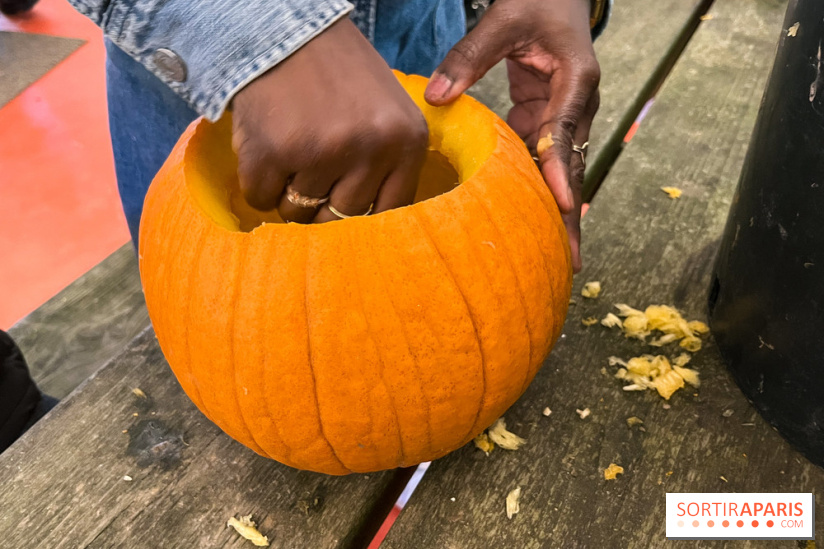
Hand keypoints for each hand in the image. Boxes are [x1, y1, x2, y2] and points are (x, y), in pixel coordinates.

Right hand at [232, 18, 428, 222]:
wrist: (282, 29)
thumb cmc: (337, 75)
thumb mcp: (386, 111)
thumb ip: (389, 164)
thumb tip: (370, 226)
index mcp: (407, 141)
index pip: (390, 211)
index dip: (360, 213)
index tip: (341, 203)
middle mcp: (373, 147)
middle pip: (342, 216)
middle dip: (320, 204)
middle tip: (308, 172)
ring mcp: (323, 151)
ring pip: (298, 212)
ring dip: (286, 193)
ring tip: (288, 152)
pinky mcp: (275, 151)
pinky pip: (261, 199)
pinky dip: (257, 184)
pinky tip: (265, 150)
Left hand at [424, 0, 599, 271]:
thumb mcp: (504, 18)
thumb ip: (470, 55)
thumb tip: (436, 98)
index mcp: (576, 78)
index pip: (564, 130)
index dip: (559, 169)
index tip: (561, 205)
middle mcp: (577, 104)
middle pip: (571, 166)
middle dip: (569, 214)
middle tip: (570, 260)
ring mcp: (562, 115)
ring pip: (559, 170)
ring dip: (554, 212)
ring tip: (554, 258)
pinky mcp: (543, 118)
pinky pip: (539, 159)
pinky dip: (534, 191)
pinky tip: (527, 225)